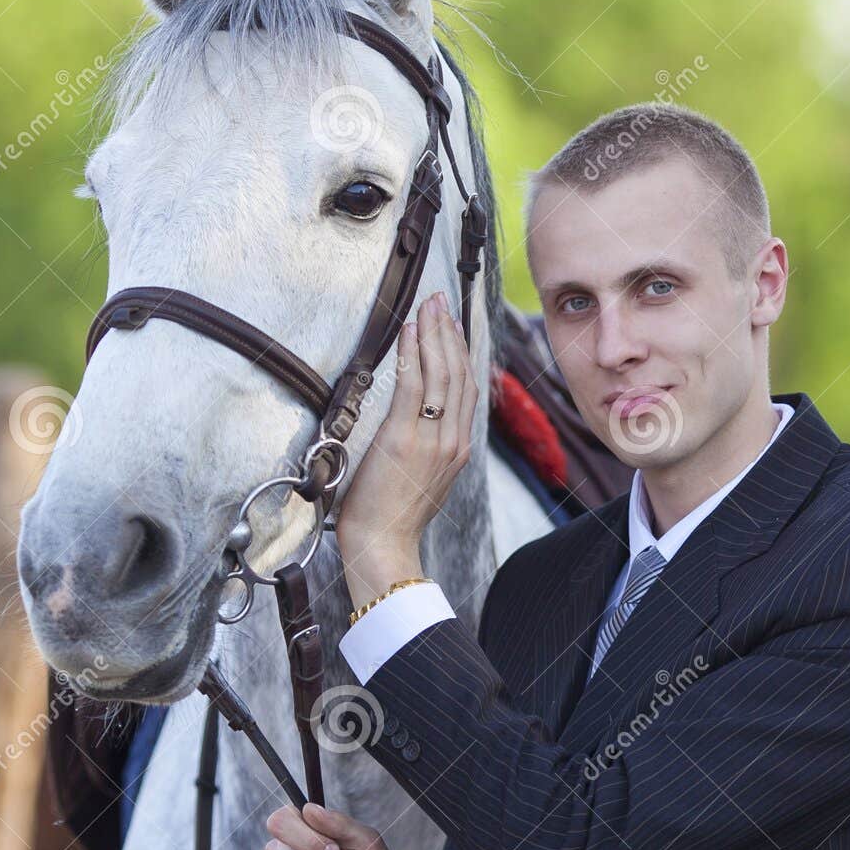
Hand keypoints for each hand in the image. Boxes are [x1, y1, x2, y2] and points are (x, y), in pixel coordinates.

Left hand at [335, 290, 478, 610]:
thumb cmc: (393, 519)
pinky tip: (409, 332)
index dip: (460, 351)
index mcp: (458, 449)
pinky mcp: (404, 439)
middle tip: (439, 302)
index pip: (466, 389)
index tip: (451, 324)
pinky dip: (413, 355)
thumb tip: (424, 425)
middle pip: (458, 374)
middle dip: (449, 332)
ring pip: (441, 375)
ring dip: (433, 335)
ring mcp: (432, 440)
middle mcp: (452, 441)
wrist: (384, 546)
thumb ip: (431, 450)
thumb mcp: (425, 482)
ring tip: (426, 307)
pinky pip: (413, 386)